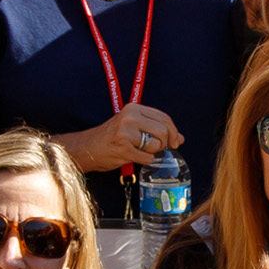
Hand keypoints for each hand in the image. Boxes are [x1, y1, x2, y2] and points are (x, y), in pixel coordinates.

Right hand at [61, 106, 181, 177]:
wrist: (88, 148)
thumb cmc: (112, 137)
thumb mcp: (133, 126)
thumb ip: (156, 129)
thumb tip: (180, 138)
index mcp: (134, 108)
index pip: (163, 117)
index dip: (174, 131)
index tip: (175, 141)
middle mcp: (130, 117)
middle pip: (163, 131)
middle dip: (164, 143)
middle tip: (157, 148)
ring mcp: (126, 133)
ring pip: (156, 144)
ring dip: (153, 152)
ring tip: (141, 150)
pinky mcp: (124, 149)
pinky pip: (147, 157)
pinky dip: (145, 160)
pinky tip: (134, 156)